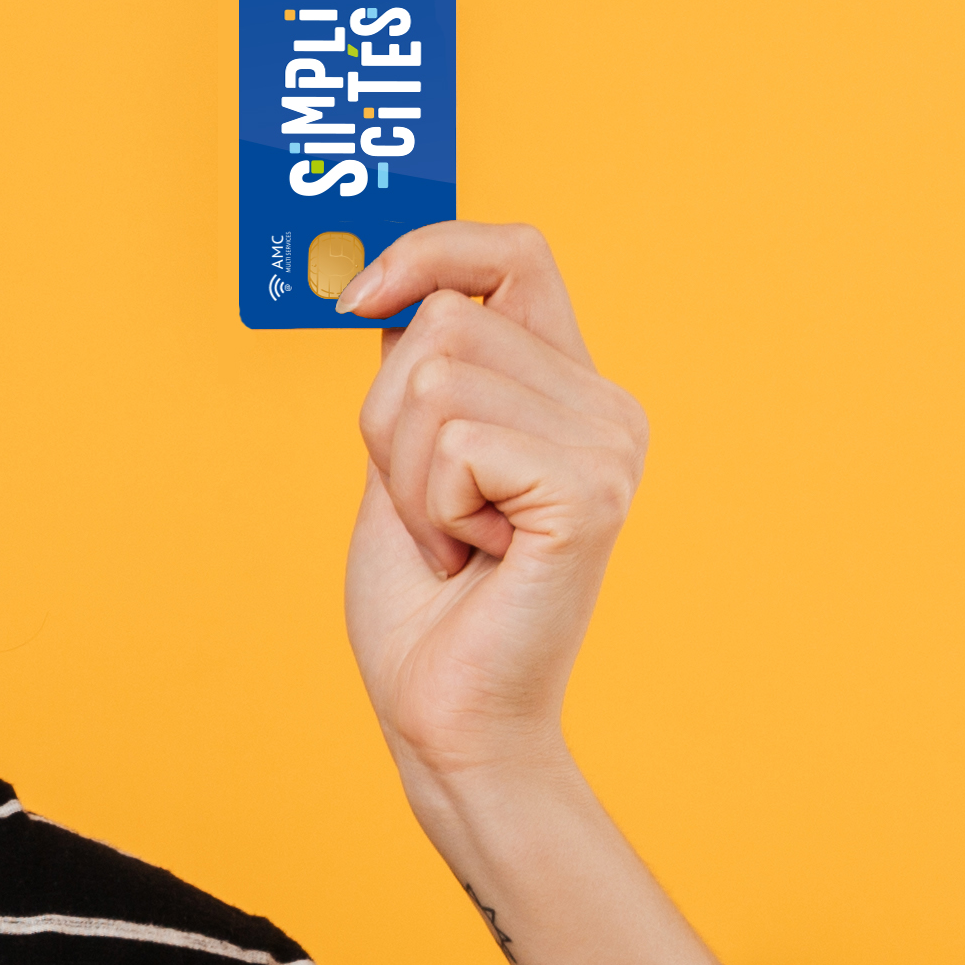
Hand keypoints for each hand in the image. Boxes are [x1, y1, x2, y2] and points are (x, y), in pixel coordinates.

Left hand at [333, 220, 646, 790]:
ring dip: (406, 475)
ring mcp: (607, 447)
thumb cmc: (425, 604)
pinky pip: (455, 442)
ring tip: (452, 540)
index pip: (514, 252)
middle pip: (446, 319)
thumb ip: (414, 371)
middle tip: (430, 509)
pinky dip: (431, 508)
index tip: (358, 295)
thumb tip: (387, 284)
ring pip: (434, 379)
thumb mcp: (402, 459)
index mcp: (570, 389)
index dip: (432, 248)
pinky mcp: (589, 492)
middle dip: (390, 421)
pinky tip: (473, 559)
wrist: (446, 716)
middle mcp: (605, 407)